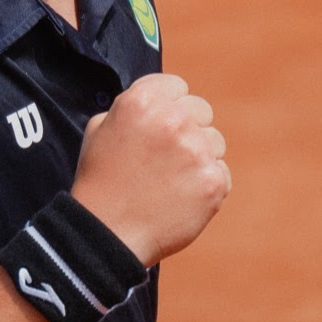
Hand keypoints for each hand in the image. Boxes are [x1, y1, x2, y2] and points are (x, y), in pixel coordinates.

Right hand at [69, 73, 229, 266]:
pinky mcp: (213, 181)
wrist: (107, 234)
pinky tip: (179, 197)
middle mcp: (173, 120)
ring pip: (215, 141)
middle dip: (187, 129)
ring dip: (199, 157)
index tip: (158, 128)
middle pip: (201, 110)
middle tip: (165, 158)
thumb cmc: (100, 182)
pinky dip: (205, 185)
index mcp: (142, 101)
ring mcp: (196, 151)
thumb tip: (161, 101)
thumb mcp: (100, 129)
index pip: (177, 86)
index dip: (167, 107)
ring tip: (170, 180)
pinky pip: (221, 173)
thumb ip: (130, 106)